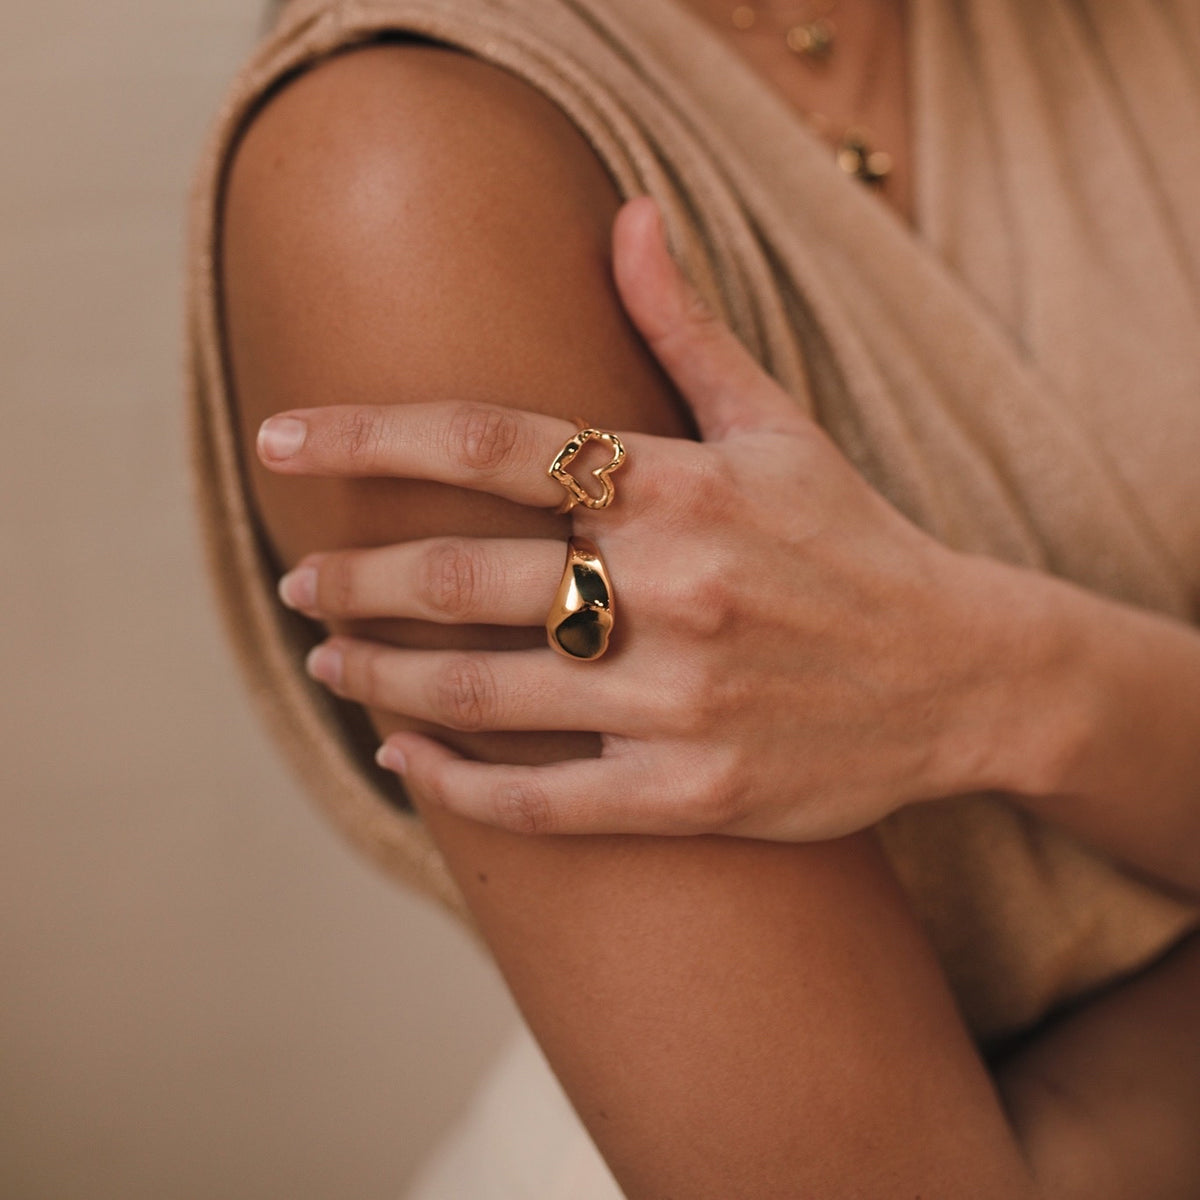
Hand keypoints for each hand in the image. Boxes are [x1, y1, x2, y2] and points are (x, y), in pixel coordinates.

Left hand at [257, 197, 1024, 839]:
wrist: (965, 675)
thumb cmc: (855, 544)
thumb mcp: (780, 427)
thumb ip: (688, 327)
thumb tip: (627, 213)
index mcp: (684, 485)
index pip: (492, 442)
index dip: (369, 433)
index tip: (282, 436)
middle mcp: (677, 587)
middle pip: (462, 573)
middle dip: (355, 576)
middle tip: (302, 580)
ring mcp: (684, 700)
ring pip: (481, 691)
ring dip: (379, 677)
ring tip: (329, 661)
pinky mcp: (694, 793)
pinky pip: (540, 800)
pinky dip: (452, 784)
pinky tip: (403, 759)